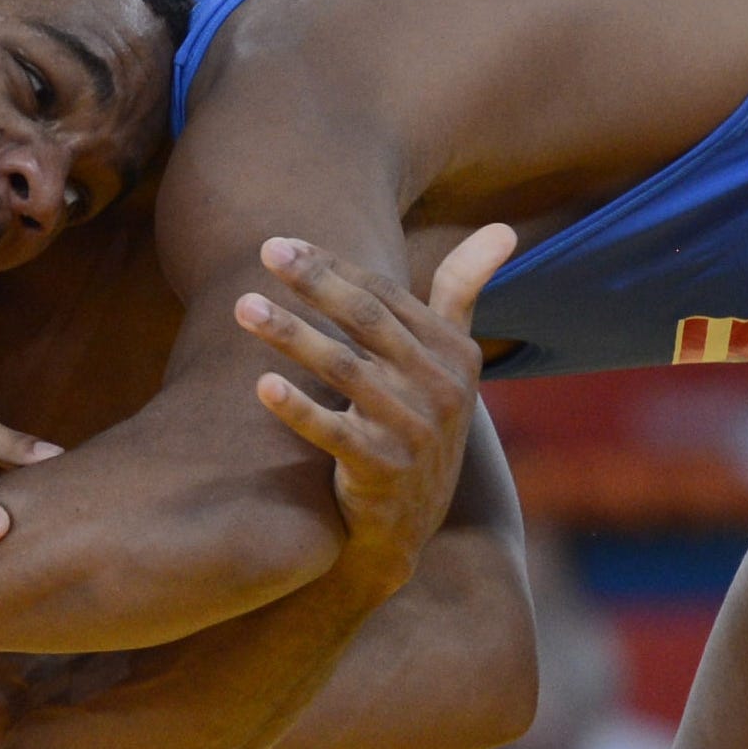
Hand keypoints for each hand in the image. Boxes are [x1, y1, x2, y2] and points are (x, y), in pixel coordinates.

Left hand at [232, 224, 514, 593]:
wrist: (412, 521)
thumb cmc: (420, 419)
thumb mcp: (453, 358)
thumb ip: (464, 292)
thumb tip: (504, 227)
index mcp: (454, 352)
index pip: (385, 295)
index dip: (334, 266)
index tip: (283, 243)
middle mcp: (439, 387)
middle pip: (365, 320)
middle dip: (314, 282)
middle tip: (264, 251)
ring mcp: (413, 430)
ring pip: (343, 369)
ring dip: (291, 334)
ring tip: (243, 307)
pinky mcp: (382, 470)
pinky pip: (334, 434)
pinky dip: (299, 410)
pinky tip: (262, 386)